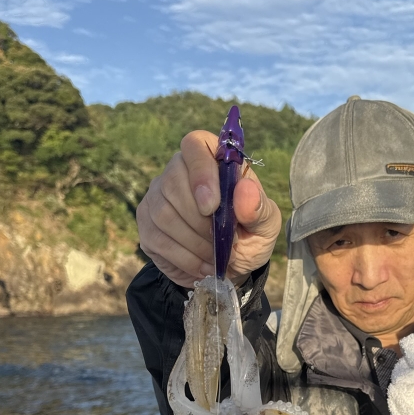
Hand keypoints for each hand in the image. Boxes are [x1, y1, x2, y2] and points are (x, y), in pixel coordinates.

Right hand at [136, 130, 281, 287]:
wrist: (232, 269)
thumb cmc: (250, 237)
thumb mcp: (266, 225)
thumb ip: (259, 207)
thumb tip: (245, 189)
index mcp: (211, 159)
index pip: (194, 145)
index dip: (201, 172)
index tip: (212, 206)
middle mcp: (178, 171)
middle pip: (173, 182)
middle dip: (200, 220)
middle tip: (222, 242)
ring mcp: (157, 197)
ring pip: (164, 213)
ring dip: (194, 242)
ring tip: (215, 256)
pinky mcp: (147, 225)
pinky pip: (158, 239)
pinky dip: (185, 258)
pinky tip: (203, 266)